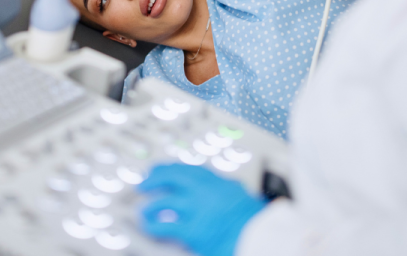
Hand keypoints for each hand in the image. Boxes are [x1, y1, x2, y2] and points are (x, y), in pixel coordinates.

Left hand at [139, 164, 266, 255]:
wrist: (261, 238)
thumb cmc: (254, 221)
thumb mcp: (241, 196)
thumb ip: (226, 190)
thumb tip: (223, 189)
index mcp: (217, 181)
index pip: (188, 168)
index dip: (170, 167)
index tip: (161, 168)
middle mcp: (204, 191)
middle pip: (173, 176)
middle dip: (156, 177)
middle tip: (144, 182)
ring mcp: (197, 209)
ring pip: (165, 200)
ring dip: (152, 204)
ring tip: (145, 209)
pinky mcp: (193, 230)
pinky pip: (165, 225)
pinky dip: (154, 225)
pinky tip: (149, 226)